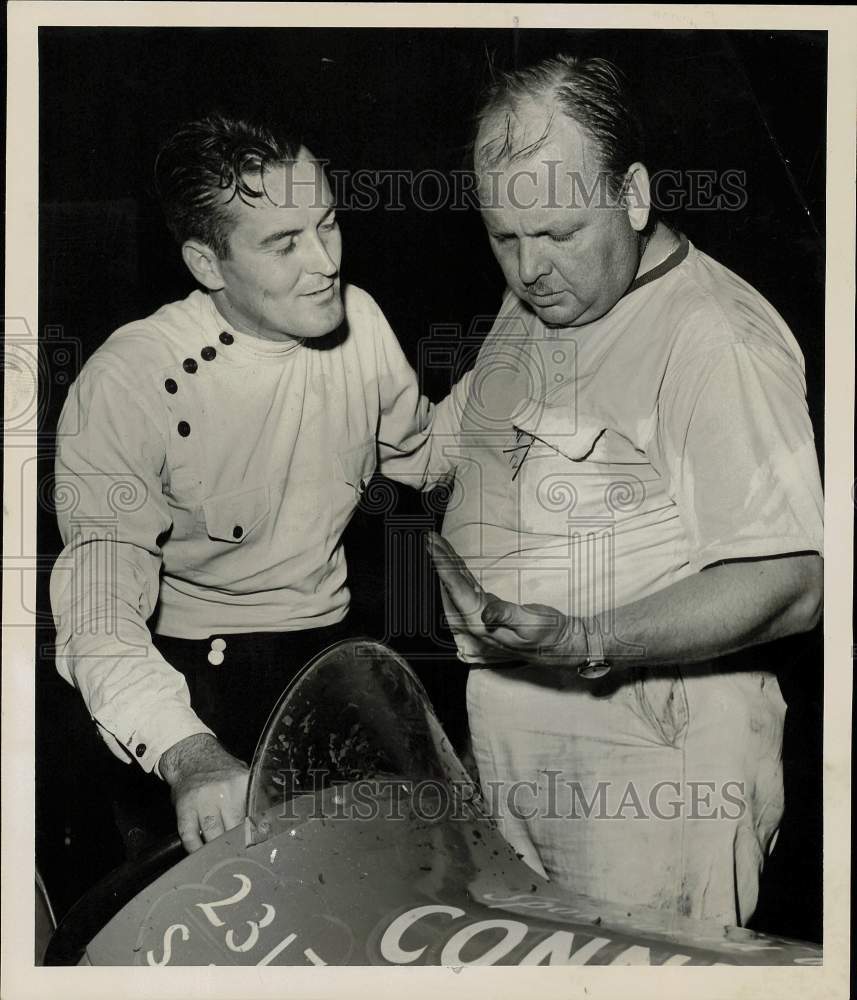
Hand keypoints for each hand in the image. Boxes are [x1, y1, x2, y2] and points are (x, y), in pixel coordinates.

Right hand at [159, 734, 248, 852]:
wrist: (192, 757)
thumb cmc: (222, 772)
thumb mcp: (243, 777)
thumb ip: (256, 797)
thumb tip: (270, 821)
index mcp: (241, 783)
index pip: (252, 816)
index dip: (254, 835)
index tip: (256, 847)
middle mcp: (223, 791)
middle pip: (233, 828)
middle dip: (237, 844)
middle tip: (240, 856)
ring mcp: (202, 800)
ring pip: (213, 835)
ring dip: (217, 849)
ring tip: (222, 859)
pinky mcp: (184, 809)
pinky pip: (189, 835)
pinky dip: (195, 849)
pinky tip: (200, 855)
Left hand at [426, 531, 586, 666]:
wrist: (560, 645)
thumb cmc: (548, 635)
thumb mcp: (532, 624)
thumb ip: (507, 616)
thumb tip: (486, 614)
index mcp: (481, 623)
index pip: (457, 591)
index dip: (443, 567)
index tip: (433, 548)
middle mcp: (475, 620)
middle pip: (451, 586)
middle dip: (440, 561)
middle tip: (431, 538)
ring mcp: (480, 614)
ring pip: (458, 585)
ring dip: (447, 564)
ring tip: (437, 543)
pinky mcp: (487, 608)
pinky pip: (467, 586)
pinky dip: (458, 571)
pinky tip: (453, 562)